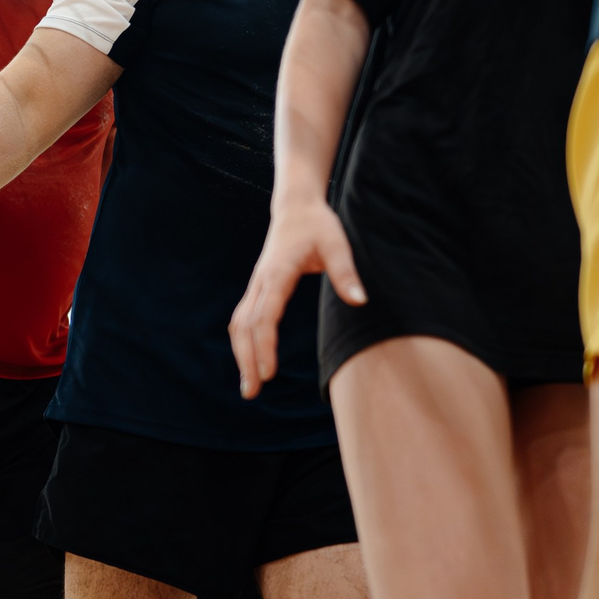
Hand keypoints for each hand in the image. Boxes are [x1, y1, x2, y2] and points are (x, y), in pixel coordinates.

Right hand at [227, 196, 363, 399]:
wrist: (296, 206)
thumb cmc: (318, 225)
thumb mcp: (337, 244)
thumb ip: (346, 273)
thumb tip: (360, 302)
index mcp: (277, 274)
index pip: (265, 316)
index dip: (265, 346)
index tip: (268, 373)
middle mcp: (260, 281)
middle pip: (245, 326)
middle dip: (246, 360)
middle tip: (252, 392)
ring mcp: (256, 284)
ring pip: (239, 324)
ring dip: (241, 354)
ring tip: (249, 386)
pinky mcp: (258, 287)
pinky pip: (242, 318)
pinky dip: (242, 342)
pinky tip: (249, 360)